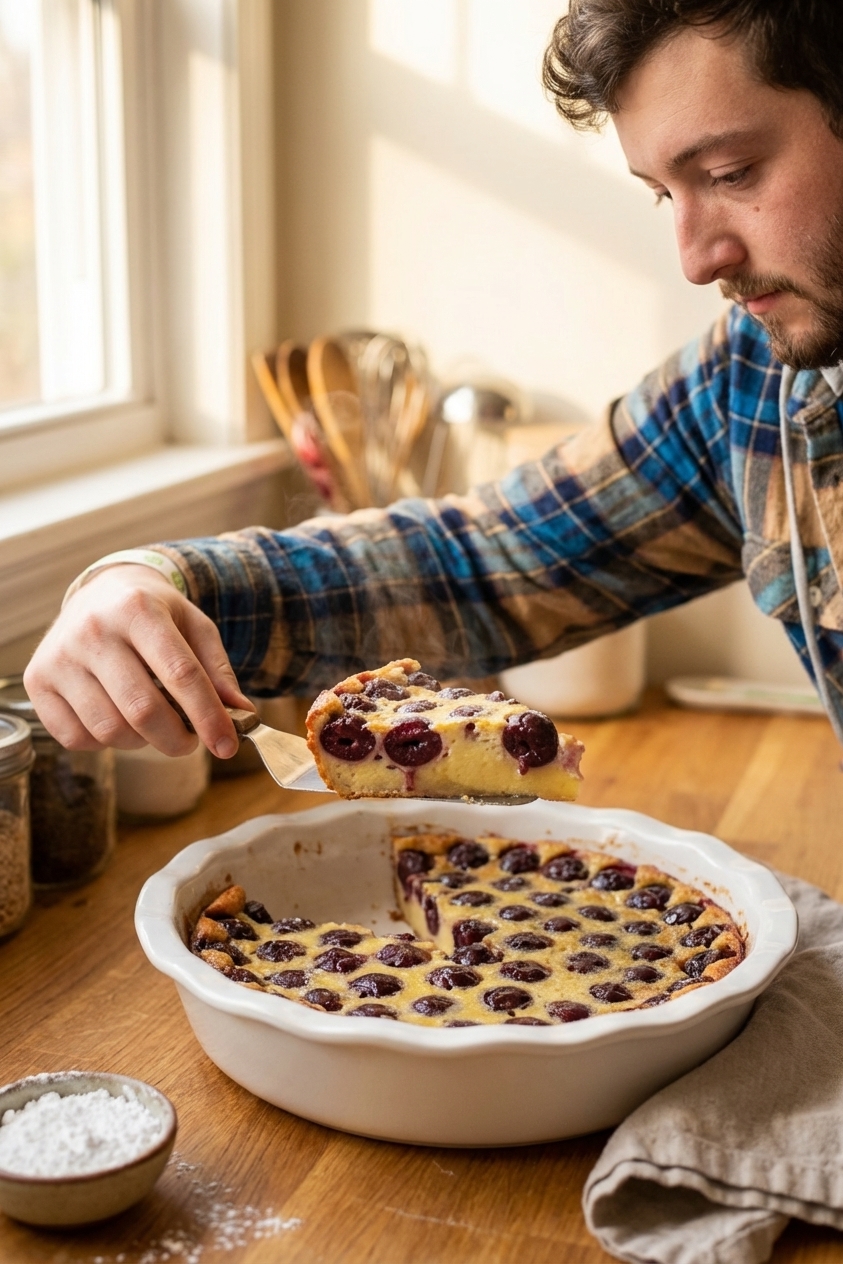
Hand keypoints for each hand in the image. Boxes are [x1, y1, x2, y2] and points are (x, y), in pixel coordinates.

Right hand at [24, 565, 253, 757]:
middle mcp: (93, 630)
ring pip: (109, 730)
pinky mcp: (38, 681)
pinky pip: (77, 738)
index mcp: (138, 609)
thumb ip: (218, 671)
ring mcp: (59, 656)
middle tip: (190, 740)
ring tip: (153, 722)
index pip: (180, 674)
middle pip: (142, 710)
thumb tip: (241, 714)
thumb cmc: (154, 614)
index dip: (208, 716)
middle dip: (177, 739)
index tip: (227, 746)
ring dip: (142, 741)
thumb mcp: (194, 627)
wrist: (100, 592)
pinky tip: (116, 716)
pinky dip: (104, 742)